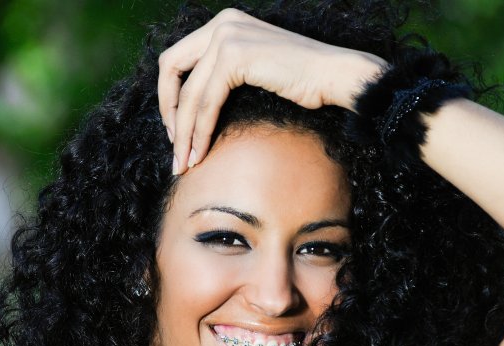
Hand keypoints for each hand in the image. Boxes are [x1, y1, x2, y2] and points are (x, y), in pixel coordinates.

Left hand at [158, 8, 385, 173]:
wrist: (336, 77)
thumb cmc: (303, 82)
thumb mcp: (253, 71)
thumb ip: (223, 78)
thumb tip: (192, 111)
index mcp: (223, 24)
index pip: (177, 60)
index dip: (169, 98)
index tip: (176, 132)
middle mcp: (222, 23)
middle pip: (170, 70)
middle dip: (168, 114)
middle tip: (175, 149)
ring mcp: (227, 35)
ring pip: (188, 94)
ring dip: (183, 134)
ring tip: (184, 164)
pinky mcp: (234, 55)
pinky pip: (205, 102)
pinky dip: (200, 131)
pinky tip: (200, 154)